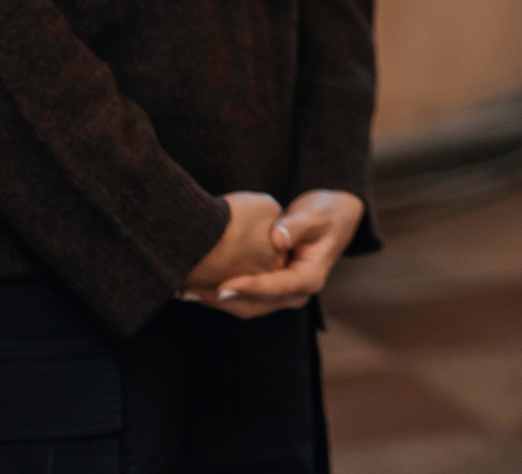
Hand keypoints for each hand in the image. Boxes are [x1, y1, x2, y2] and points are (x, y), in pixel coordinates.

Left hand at [195, 189, 363, 319]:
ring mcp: (282, 294)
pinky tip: (198, 284)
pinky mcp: (270, 289)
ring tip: (187, 289)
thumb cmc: (326, 214)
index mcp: (309, 278)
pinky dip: (221, 294)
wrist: (334, 219)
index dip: (250, 287)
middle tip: (193, 289)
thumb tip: (278, 238)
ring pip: (246, 306)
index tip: (223, 285)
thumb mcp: (316, 215)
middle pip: (257, 305)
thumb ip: (297, 226)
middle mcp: (296, 293)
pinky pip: (244, 298)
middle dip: (224, 300)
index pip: (277, 288)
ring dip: (217, 301)